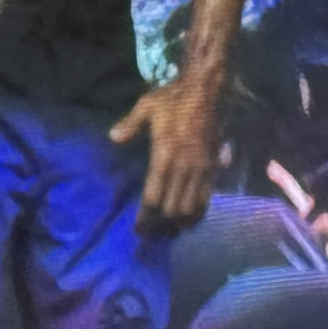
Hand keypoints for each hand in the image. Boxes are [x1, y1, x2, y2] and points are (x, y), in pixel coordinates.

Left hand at [108, 76, 225, 231]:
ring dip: (179, 225)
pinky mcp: (213, 167)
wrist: (208, 90)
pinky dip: (198, 214)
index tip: (138, 231)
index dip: (146, 218)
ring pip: (191, 208)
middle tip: (150, 238)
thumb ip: (131, 124)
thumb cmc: (174, 99)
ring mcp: (201, 169)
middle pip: (172, 210)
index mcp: (165, 156)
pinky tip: (189, 222)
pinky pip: (207, 198)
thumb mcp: (147, 106)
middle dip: (161, 227)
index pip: (154, 197)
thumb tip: (114, 138)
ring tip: (168, 234)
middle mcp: (184, 168)